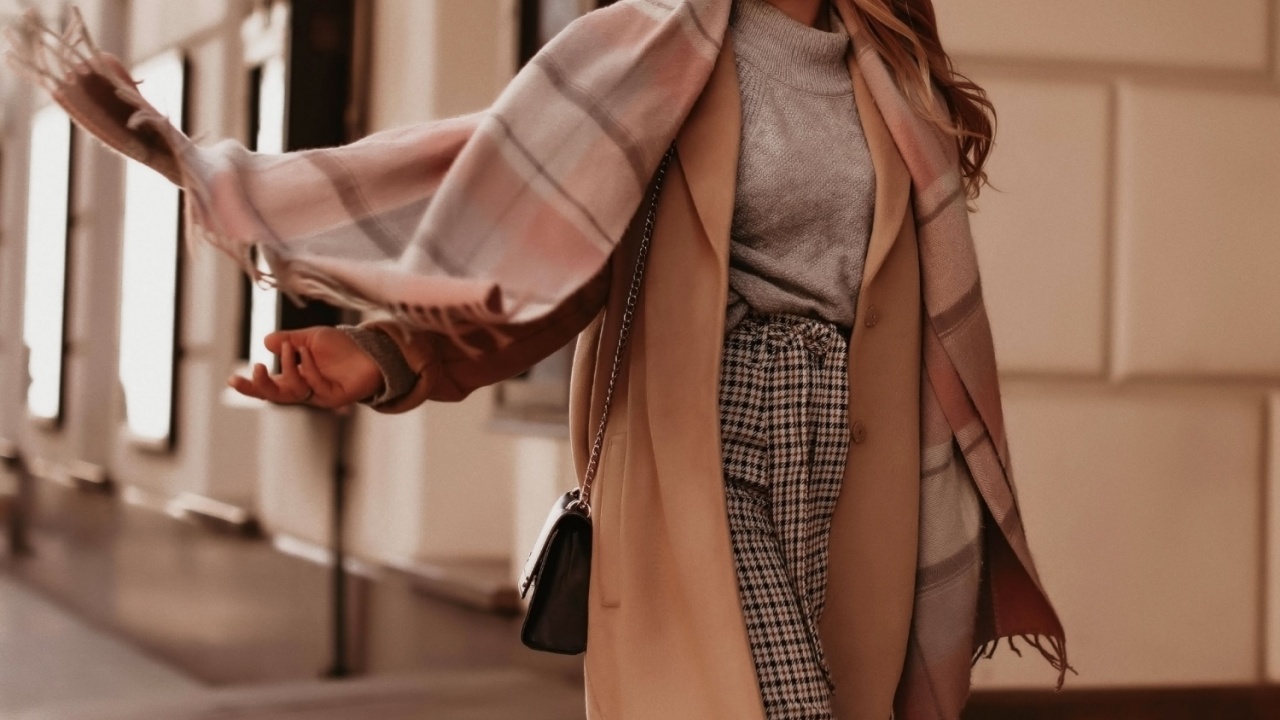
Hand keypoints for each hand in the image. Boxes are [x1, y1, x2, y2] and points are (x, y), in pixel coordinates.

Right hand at [227, 327, 384, 410]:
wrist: (372, 351)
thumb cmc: (342, 347)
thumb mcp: (310, 338)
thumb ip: (289, 340)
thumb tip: (266, 341)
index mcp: (294, 378)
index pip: (267, 387)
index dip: (250, 386)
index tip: (231, 379)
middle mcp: (305, 390)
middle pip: (276, 396)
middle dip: (261, 387)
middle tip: (255, 369)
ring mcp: (320, 395)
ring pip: (295, 390)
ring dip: (289, 367)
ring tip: (290, 347)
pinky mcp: (335, 397)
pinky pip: (316, 385)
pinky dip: (308, 367)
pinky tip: (307, 352)